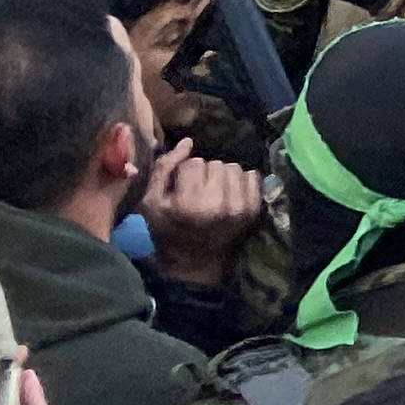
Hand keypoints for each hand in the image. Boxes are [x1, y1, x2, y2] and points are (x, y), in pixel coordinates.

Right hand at [140, 139, 266, 281]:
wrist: (195, 262)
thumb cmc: (167, 230)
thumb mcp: (151, 202)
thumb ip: (164, 169)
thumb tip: (187, 142)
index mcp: (189, 204)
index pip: (194, 163)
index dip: (185, 174)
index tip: (181, 189)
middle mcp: (218, 204)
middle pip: (215, 163)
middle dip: (204, 174)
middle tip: (197, 193)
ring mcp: (239, 207)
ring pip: (233, 167)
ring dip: (222, 177)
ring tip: (213, 194)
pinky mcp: (254, 209)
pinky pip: (251, 175)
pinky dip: (240, 181)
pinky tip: (228, 195)